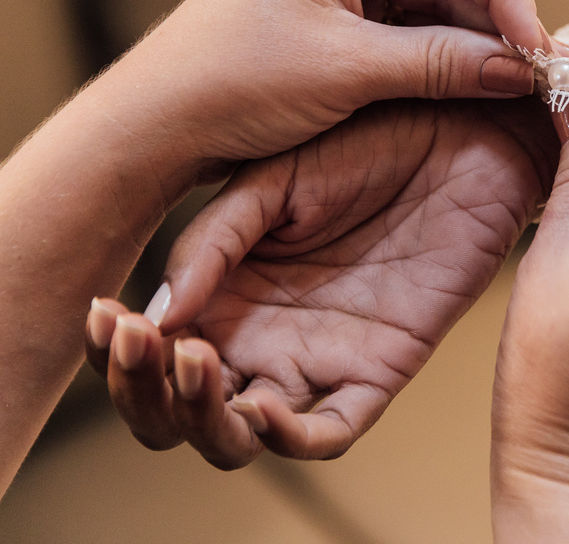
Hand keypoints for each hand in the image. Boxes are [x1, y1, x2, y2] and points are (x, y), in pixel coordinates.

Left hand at [79, 0, 548, 202]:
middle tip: (531, 69)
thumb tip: (518, 69)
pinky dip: (441, 57)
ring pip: (432, 2)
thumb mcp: (347, 71)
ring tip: (509, 82)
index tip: (531, 40)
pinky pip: (408, 29)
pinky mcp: (339, 21)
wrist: (158, 128)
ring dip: (470, 41)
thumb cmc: (231, 82)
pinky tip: (471, 84)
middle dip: (491, 18)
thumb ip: (439, 64)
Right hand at [87, 96, 556, 467]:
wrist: (461, 130)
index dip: (118, 351)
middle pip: (179, 409)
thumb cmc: (367, 138)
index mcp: (224, 287)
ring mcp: (318, 357)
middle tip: (142, 346)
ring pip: (240, 434)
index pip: (149, 351)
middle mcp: (262, 333)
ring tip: (198, 363)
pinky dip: (291, 438)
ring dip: (204, 420)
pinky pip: (329, 431)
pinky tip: (264, 407)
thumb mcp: (274, 174)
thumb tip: (159, 315)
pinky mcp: (380, 369)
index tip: (107, 319)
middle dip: (145, 394)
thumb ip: (216, 240)